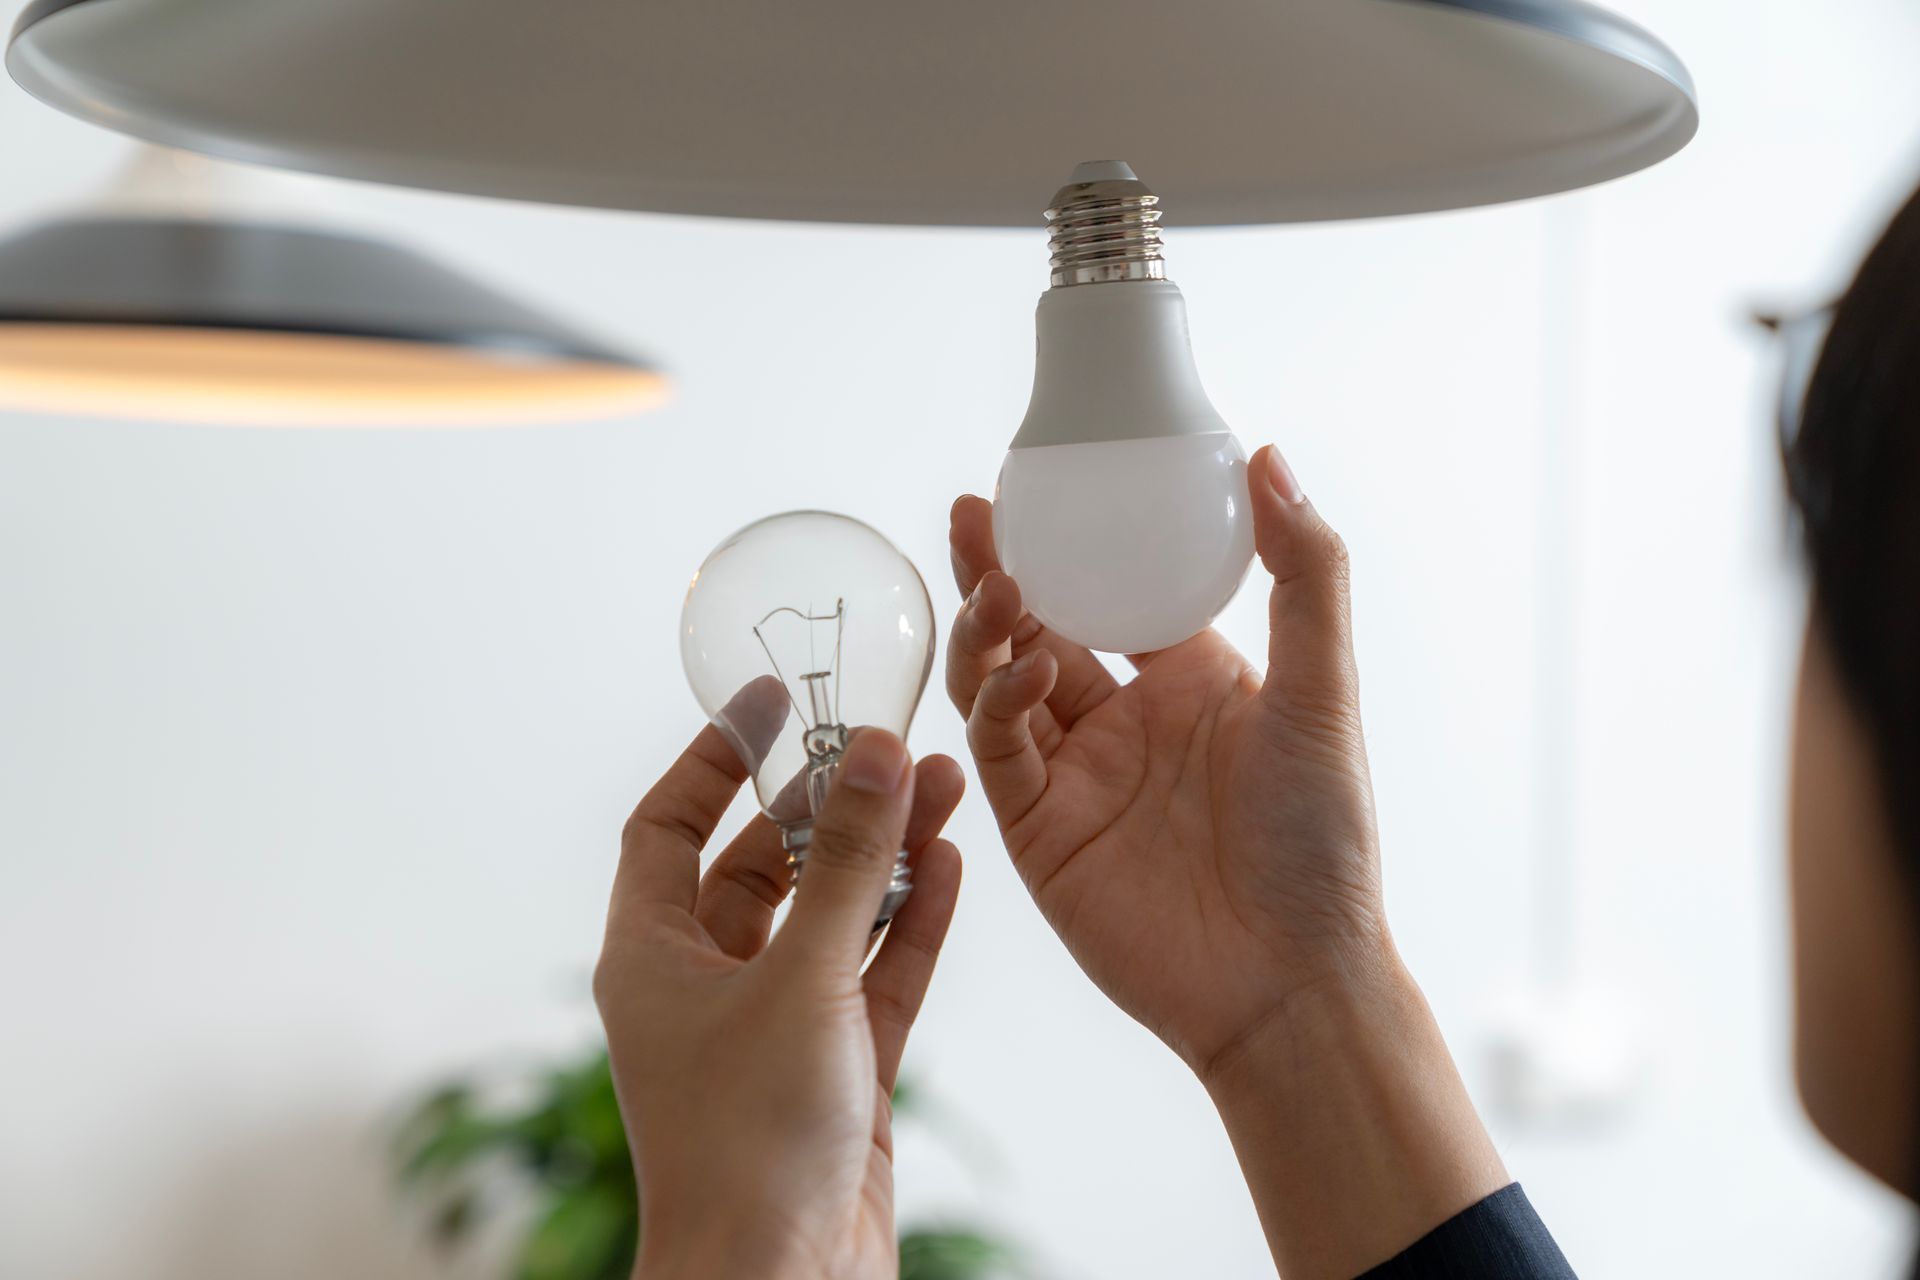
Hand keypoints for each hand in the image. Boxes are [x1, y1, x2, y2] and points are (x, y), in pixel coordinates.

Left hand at [595, 721, 964, 1279]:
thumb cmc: (751, 1144)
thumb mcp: (799, 981)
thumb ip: (843, 867)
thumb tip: (870, 752)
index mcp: (653, 957)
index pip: (666, 826)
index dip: (712, 757)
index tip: (767, 697)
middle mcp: (708, 984)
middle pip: (763, 864)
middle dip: (825, 804)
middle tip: (885, 742)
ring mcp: (777, 1028)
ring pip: (832, 916)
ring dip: (881, 856)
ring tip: (939, 785)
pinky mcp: (839, 1071)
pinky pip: (877, 974)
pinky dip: (911, 923)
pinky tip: (949, 865)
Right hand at [948, 446, 1506, 1277]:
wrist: (1287, 981)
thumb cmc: (1321, 842)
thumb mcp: (1324, 691)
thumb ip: (1304, 574)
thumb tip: (1272, 458)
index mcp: (1189, 679)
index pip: (1114, 589)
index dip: (1073, 538)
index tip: (1040, 484)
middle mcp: (1123, 720)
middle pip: (1040, 625)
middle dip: (1001, 571)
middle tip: (974, 515)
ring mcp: (1075, 775)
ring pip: (1001, 681)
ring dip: (991, 629)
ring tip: (995, 583)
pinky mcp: (1038, 831)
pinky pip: (999, 751)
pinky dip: (997, 704)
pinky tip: (1018, 668)